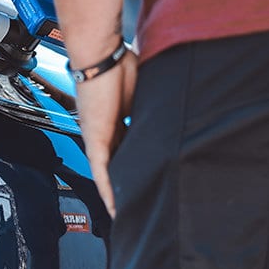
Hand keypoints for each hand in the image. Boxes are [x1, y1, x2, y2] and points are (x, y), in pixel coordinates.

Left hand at [75, 48, 136, 217]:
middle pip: (116, 164)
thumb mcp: (144, 91)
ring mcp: (97, 135)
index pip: (127, 150)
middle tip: (138, 205)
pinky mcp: (94, 137)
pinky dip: (108, 188)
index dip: (136, 166)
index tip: (148, 180)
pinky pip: (101, 169)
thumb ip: (152, 107)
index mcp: (116, 120)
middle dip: (126, 185)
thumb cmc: (119, 62)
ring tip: (126, 214)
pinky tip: (114, 205)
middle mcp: (104, 131)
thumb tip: (174, 110)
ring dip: (116, 194)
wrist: (102, 54)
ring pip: (107, 172)